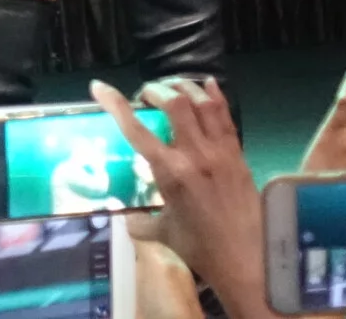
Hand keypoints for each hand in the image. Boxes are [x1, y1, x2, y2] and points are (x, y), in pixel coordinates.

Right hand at [93, 77, 269, 318]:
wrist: (246, 260)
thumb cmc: (201, 248)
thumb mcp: (165, 233)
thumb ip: (142, 223)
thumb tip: (128, 221)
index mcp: (170, 172)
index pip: (136, 130)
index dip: (115, 104)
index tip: (100, 87)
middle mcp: (194, 154)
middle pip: (174, 103)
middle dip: (156, 90)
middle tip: (147, 95)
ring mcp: (219, 151)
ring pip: (202, 103)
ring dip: (184, 88)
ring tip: (173, 87)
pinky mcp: (237, 153)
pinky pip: (226, 116)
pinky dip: (216, 96)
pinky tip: (209, 85)